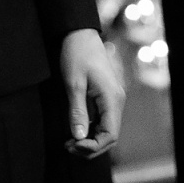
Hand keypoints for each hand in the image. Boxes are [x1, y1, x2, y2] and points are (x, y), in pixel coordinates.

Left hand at [59, 28, 124, 158]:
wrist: (80, 35)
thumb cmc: (77, 56)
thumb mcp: (73, 84)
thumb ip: (77, 112)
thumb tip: (79, 137)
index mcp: (112, 99)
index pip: (110, 135)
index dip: (92, 146)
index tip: (72, 145)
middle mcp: (116, 101)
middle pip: (110, 136)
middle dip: (90, 147)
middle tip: (68, 147)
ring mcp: (112, 99)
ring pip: (106, 130)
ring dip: (90, 140)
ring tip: (69, 142)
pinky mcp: (106, 97)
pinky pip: (102, 121)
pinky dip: (90, 130)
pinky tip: (76, 131)